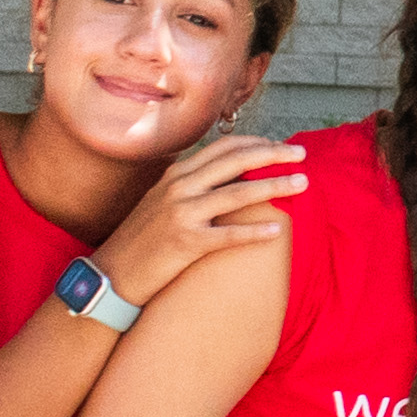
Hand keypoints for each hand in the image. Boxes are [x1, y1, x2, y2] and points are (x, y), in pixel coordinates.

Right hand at [95, 135, 306, 305]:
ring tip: (302, 183)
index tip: (281, 145)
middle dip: (274, 154)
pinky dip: (254, 232)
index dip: (257, 142)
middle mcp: (179, 187)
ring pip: (238, 194)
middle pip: (236, 162)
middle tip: (302, 154)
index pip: (224, 147)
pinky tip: (278, 230)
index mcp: (177, 173)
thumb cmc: (144, 237)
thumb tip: (231, 172)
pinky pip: (228, 235)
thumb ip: (193, 183)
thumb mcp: (163, 199)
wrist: (113, 273)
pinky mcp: (185, 243)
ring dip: (275, 186)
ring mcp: (182, 214)